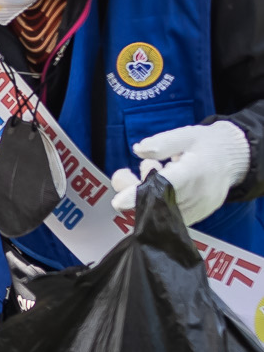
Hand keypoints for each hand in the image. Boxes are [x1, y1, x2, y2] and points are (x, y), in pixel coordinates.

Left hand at [112, 120, 251, 226]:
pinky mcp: (198, 215)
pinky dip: (156, 202)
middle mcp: (200, 194)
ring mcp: (200, 208)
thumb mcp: (186, 135)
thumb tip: (138, 150)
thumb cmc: (207, 145)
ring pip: (162, 211)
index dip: (141, 194)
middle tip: (122, 174)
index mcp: (197, 170)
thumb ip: (162, 143)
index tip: (119, 202)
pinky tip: (157, 184)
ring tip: (150, 170)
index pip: (168, 185)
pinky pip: (170, 215)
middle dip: (133, 191)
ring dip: (143, 195)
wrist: (233, 160)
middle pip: (159, 202)